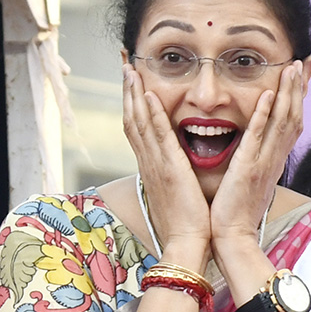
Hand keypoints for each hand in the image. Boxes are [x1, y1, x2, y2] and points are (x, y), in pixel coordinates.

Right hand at [122, 63, 210, 253]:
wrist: (185, 245)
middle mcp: (149, 164)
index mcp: (151, 169)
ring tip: (131, 70)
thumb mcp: (175, 194)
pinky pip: (159, 138)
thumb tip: (173, 168)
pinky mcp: (170, 171)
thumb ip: (172, 176)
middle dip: (128, 92)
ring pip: (140, 124)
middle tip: (125, 66)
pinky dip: (151, 116)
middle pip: (132, 120)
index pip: (137, 130)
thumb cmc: (185, 225)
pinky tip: (148, 96)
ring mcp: (157, 166)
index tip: (131, 83)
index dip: (132, 105)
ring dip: (135, 95)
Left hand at [210, 60, 305, 246]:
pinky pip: (257, 138)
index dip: (298, 98)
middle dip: (300, 88)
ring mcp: (263, 164)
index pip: (290, 124)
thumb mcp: (249, 183)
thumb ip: (254, 163)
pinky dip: (264, 115)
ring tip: (291, 67)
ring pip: (281, 123)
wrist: (232, 239)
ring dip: (287, 93)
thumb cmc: (235, 215)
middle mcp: (273, 160)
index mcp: (272, 162)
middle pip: (293, 118)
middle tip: (305, 61)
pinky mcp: (247, 170)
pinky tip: (267, 94)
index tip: (303, 75)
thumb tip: (254, 152)